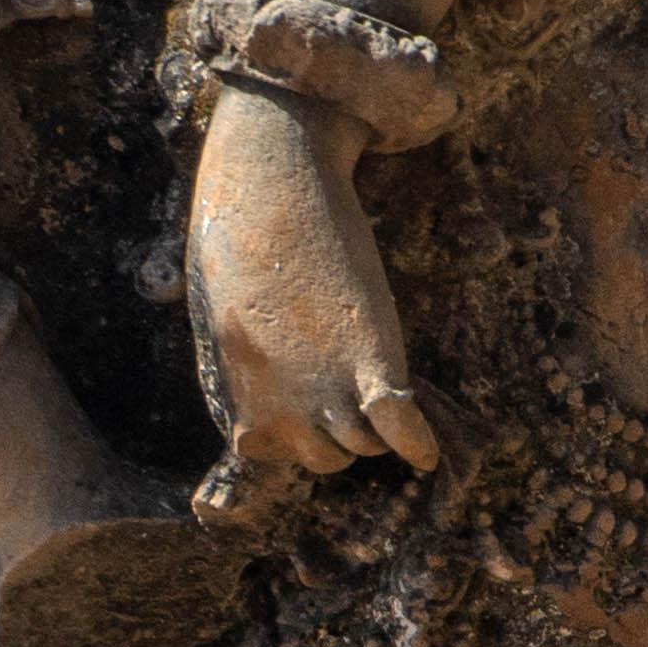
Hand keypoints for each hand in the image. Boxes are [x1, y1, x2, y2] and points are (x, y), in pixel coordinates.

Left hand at [185, 86, 440, 505]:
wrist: (268, 190)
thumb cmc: (235, 237)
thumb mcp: (222, 311)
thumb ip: (239, 349)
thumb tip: (230, 339)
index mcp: (237, 400)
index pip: (269, 452)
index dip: (291, 429)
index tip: (306, 402)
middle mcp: (279, 412)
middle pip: (324, 455)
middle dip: (338, 429)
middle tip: (350, 389)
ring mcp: (325, 393)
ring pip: (362, 445)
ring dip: (375, 428)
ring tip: (386, 399)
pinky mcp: (371, 366)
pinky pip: (399, 428)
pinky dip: (417, 442)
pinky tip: (425, 452)